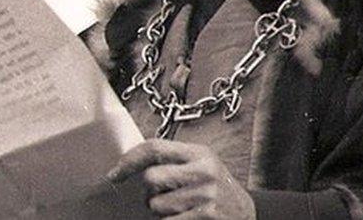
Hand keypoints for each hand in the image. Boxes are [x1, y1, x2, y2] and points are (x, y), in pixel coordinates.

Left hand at [107, 139, 254, 218]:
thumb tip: (128, 165)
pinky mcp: (206, 216)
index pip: (154, 148)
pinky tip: (184, 218)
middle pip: (151, 178)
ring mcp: (206, 194)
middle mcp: (204, 170)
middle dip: (150, 192)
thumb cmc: (217, 190)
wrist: (247, 214)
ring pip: (157, 204)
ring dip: (160, 211)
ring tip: (179, 209)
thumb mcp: (201, 165)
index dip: (129, 160)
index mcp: (199, 153)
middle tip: (162, 197)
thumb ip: (173, 160)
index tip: (115, 173)